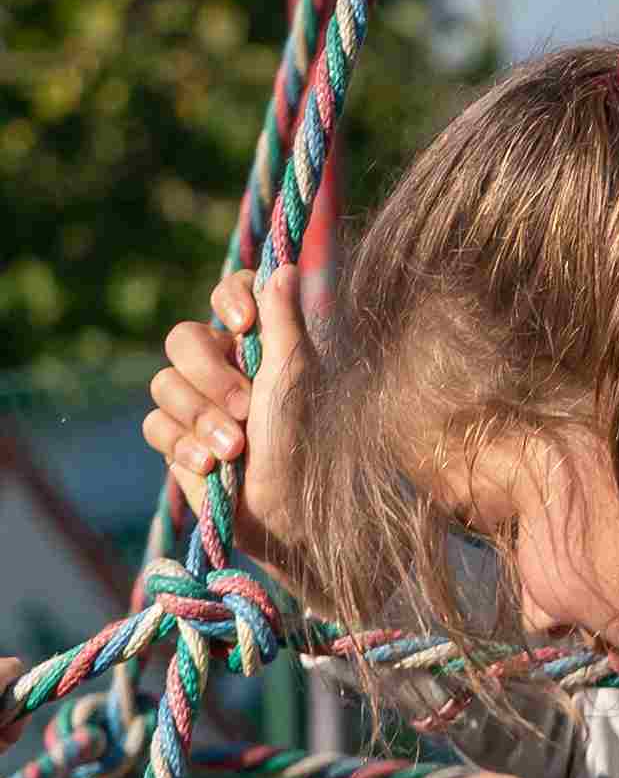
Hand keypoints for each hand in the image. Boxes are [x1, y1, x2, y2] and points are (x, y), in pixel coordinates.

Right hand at [147, 267, 323, 573]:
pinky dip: (183, 444)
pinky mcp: (176, 438)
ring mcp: (197, 401)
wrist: (286, 509)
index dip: (230, 299)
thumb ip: (286, 322)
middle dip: (209, 374)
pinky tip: (212, 464)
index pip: (230, 293)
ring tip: (235, 448)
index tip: (246, 324)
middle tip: (246, 406)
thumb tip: (287, 267)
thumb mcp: (297, 375)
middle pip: (182, 338)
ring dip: (201, 417)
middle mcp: (224, 364)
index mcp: (260, 341)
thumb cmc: (303, 438)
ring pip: (163, 383)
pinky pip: (155, 424)